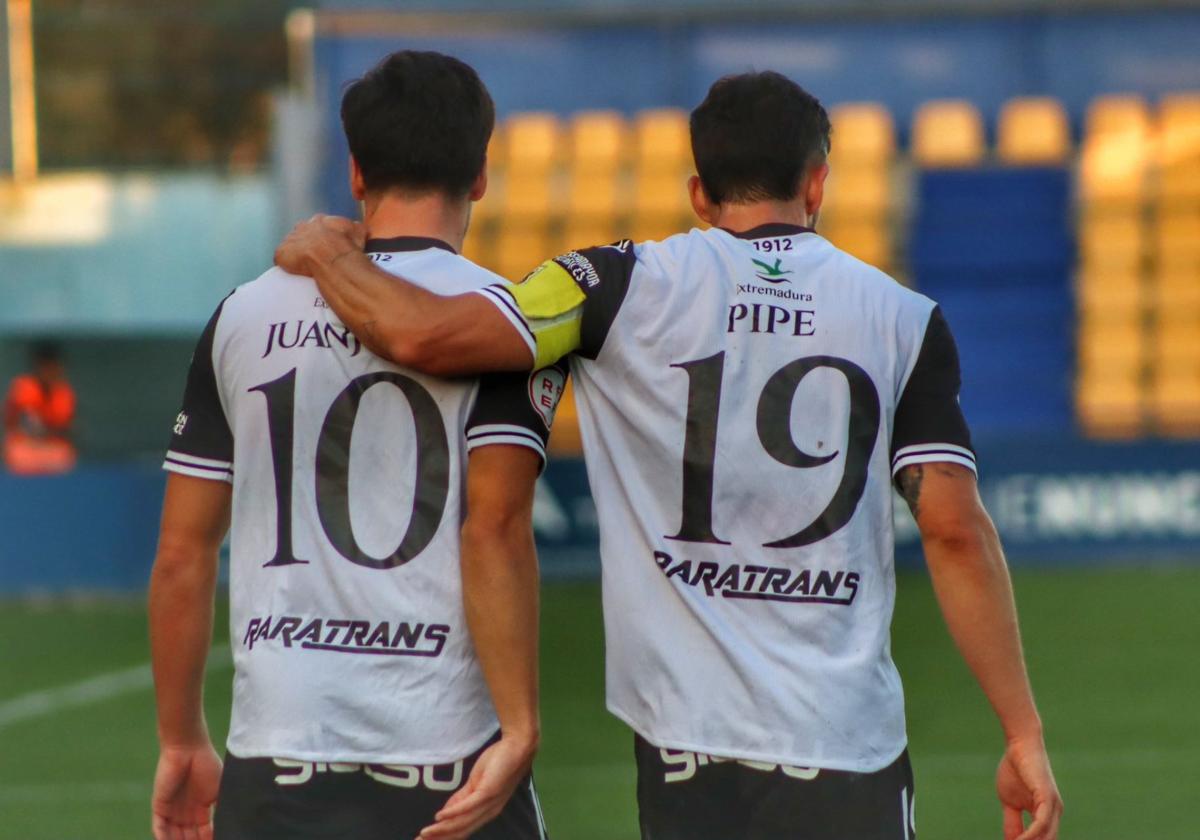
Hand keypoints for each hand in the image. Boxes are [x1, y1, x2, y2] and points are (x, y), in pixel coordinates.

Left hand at [152, 743, 222, 839]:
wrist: (189, 749)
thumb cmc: (207, 764)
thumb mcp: (220, 789)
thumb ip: (222, 807)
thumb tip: (232, 823)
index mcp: (202, 808)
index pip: (204, 832)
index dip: (208, 839)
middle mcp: (186, 812)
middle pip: (189, 837)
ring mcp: (172, 810)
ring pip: (174, 835)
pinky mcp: (159, 807)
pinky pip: (159, 828)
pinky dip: (163, 837)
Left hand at [274, 214, 365, 276]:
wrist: (332, 257)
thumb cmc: (347, 246)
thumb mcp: (358, 232)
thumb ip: (356, 228)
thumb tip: (357, 227)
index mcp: (321, 220)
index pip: (319, 225)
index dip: (323, 235)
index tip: (328, 245)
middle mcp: (303, 226)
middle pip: (302, 232)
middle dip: (307, 241)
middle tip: (316, 256)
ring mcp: (291, 239)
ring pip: (291, 244)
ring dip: (296, 252)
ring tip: (305, 265)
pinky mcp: (281, 253)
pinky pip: (281, 258)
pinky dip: (286, 264)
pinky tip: (294, 272)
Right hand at [417, 733, 537, 839]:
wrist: (517, 748)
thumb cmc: (498, 764)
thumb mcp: (475, 785)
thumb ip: (460, 800)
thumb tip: (442, 815)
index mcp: (484, 813)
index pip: (460, 831)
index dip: (442, 838)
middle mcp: (487, 813)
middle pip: (459, 832)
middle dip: (438, 839)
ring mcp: (488, 804)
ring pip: (461, 822)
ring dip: (441, 830)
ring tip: (424, 834)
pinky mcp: (488, 792)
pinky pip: (469, 805)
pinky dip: (453, 812)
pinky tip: (439, 817)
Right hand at [996, 736, 1061, 839]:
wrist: (1019, 745)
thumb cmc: (1015, 770)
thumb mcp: (1010, 802)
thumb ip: (1012, 822)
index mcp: (1047, 814)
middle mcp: (1054, 813)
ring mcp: (1053, 806)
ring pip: (1046, 837)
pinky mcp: (1048, 798)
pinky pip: (1041, 824)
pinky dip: (1030, 835)